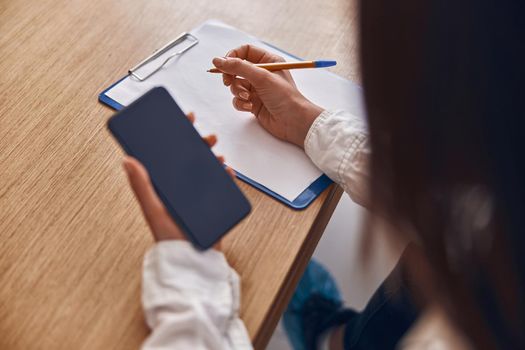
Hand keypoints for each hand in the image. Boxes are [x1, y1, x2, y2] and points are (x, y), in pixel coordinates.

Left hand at [123, 113, 233, 244]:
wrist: (192, 263)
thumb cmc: (169, 240)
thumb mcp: (154, 210)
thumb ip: (141, 186)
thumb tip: (127, 158)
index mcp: (164, 186)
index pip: (168, 155)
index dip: (176, 135)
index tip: (183, 119)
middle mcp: (180, 189)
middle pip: (189, 159)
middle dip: (198, 143)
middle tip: (205, 135)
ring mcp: (197, 196)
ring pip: (206, 169)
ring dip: (212, 157)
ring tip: (216, 152)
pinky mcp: (213, 205)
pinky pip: (221, 185)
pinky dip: (225, 176)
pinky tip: (227, 170)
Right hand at [212, 45, 322, 147]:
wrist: (294, 121)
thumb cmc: (284, 97)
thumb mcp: (261, 77)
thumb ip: (238, 67)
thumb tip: (217, 60)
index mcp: (268, 61)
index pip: (245, 51)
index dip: (232, 56)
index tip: (224, 64)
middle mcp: (262, 74)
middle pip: (237, 68)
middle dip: (231, 76)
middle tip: (228, 82)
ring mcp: (257, 89)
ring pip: (236, 85)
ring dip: (238, 91)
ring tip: (247, 97)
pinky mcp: (254, 103)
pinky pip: (238, 100)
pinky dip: (241, 103)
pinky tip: (250, 107)